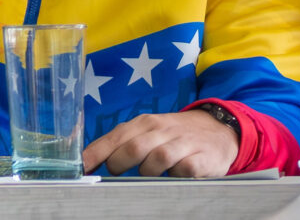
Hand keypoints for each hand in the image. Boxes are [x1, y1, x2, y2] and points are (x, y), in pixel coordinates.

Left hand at [82, 109, 237, 177]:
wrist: (218, 130)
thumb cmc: (175, 134)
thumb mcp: (148, 132)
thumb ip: (123, 144)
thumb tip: (90, 161)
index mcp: (145, 123)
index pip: (115, 137)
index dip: (96, 153)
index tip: (81, 167)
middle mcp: (162, 130)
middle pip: (133, 148)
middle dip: (119, 164)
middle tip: (115, 173)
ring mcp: (183, 144)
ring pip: (157, 159)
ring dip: (147, 172)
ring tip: (148, 174)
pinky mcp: (201, 159)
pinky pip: (183, 170)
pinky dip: (174, 176)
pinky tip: (173, 176)